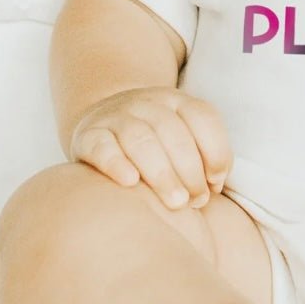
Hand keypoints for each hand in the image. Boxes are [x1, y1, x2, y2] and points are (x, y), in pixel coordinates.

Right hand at [69, 87, 232, 210]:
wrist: (102, 121)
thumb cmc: (155, 144)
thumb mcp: (182, 137)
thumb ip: (202, 156)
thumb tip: (213, 187)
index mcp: (176, 101)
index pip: (203, 117)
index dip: (216, 151)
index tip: (216, 183)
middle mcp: (147, 103)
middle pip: (172, 131)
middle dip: (190, 170)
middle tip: (196, 201)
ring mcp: (116, 116)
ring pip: (140, 139)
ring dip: (162, 173)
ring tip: (176, 202)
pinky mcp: (88, 135)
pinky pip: (101, 147)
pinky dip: (116, 163)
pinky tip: (130, 182)